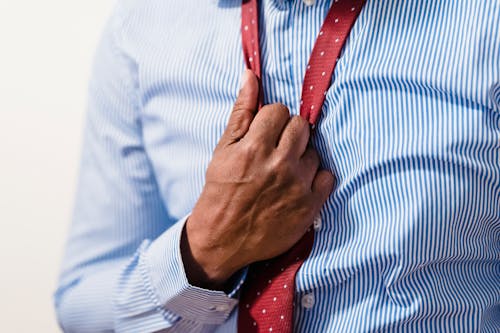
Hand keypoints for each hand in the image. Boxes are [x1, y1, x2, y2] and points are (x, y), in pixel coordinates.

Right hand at [181, 70, 334, 289]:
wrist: (222, 238)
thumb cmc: (221, 191)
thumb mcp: (223, 150)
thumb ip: (241, 113)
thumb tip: (251, 76)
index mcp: (254, 148)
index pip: (280, 110)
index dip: (271, 121)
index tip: (264, 134)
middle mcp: (279, 165)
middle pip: (302, 126)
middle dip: (288, 134)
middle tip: (275, 151)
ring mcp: (297, 186)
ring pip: (314, 151)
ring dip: (301, 157)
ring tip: (284, 172)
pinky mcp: (309, 207)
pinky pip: (327, 176)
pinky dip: (316, 178)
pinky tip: (298, 185)